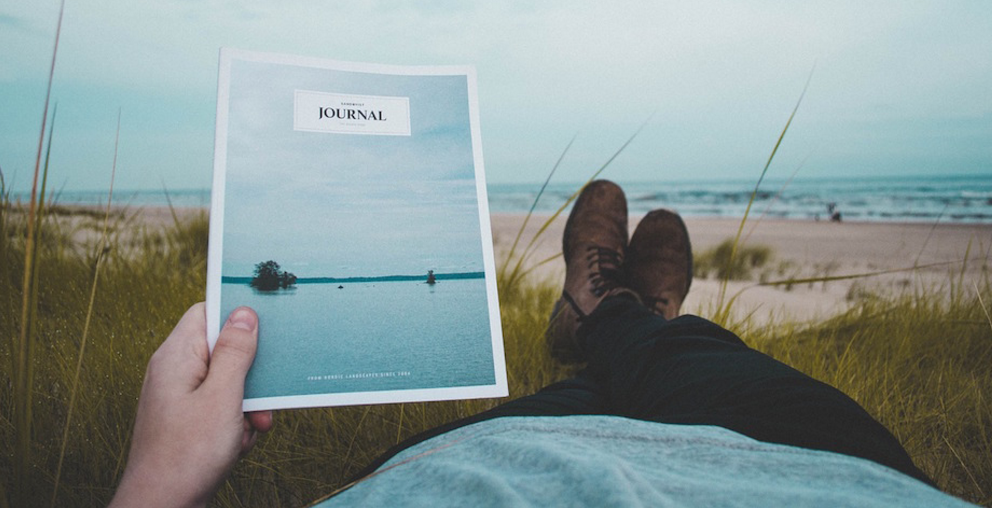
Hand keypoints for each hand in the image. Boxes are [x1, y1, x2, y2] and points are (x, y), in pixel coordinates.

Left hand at [110, 303, 273, 507]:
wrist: (163, 506)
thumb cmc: (186, 455)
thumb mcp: (222, 396)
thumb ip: (234, 352)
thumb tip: (244, 313)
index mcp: (176, 356)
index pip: (207, 312)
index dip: (236, 315)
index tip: (266, 323)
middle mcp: (175, 371)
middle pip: (223, 349)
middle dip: (249, 373)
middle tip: (260, 395)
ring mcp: (181, 396)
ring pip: (228, 382)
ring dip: (247, 403)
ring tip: (247, 427)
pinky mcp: (189, 419)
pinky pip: (222, 406)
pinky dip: (235, 422)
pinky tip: (235, 444)